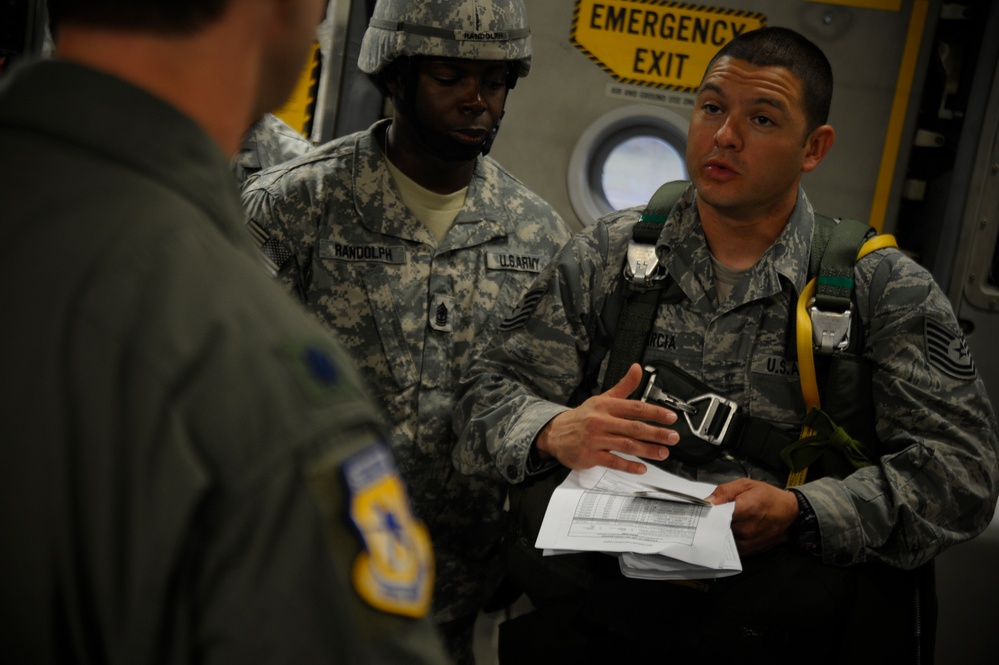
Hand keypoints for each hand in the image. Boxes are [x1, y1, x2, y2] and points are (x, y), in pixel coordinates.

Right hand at [534, 363, 679, 474]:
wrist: (555, 433)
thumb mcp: (602, 398)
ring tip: (663, 453)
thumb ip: (624, 386)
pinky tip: (642, 468)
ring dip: (647, 450)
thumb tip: (637, 368)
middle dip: (656, 433)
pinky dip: (629, 466)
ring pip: (626, 445)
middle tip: (673, 437)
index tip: (670, 417)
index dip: (654, 413)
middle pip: (633, 428)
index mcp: (605, 406)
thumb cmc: (583, 417)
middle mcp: (600, 421)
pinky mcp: (590, 455)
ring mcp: (595, 439)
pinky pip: (613, 462)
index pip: (634, 408)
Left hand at [707, 479, 797, 554]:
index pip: (716, 514)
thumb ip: (725, 491)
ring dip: (720, 531)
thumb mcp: (746, 485)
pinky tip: (730, 530)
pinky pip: (731, 546)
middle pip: (718, 527)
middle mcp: (746, 529)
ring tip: (721, 522)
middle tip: (710, 515)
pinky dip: (728, 539)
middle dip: (713, 521)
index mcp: (745, 509)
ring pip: (723, 538)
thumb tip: (707, 501)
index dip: (707, 512)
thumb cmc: (768, 496)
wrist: (791, 513)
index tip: (700, 509)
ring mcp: (748, 542)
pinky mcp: (750, 551)